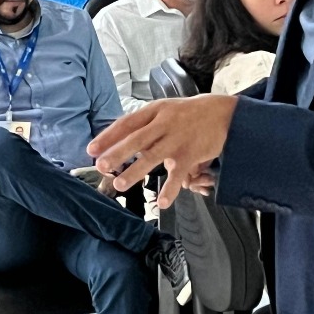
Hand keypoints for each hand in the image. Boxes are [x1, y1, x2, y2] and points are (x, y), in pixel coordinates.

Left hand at [89, 95, 239, 209]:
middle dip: (117, 154)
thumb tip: (116, 141)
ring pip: (153, 156)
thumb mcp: (163, 111)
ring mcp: (177, 139)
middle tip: (101, 166)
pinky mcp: (191, 154)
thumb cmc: (187, 114)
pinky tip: (161, 202)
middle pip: (136, 139)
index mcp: (154, 112)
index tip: (91, 149)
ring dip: (135, 172)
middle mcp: (164, 124)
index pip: (126, 124)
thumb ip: (143, 125)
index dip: (108, 137)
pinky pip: (178, 174)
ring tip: (120, 185)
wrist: (222, 113)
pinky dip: (170, 189)